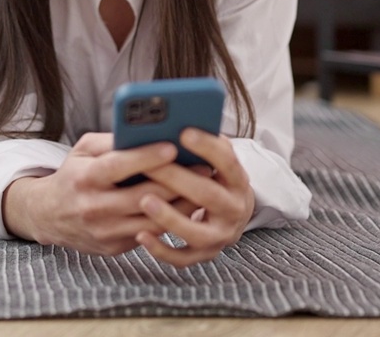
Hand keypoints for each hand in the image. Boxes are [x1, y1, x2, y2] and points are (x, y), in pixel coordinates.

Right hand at [2, 132, 200, 255]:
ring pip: (154, 220)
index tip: (173, 146)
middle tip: (205, 167)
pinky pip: (150, 234)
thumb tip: (147, 131)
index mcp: (85, 178)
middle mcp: (94, 207)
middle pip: (145, 196)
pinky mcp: (114, 248)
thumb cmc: (73, 175)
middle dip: (179, 181)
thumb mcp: (83, 150)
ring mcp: (105, 231)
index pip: (120, 165)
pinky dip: (171, 220)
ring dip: (183, 204)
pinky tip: (187, 206)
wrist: (49, 216)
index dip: (148, 156)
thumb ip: (113, 141)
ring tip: (204, 187)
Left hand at [135, 128, 254, 267]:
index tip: (184, 132)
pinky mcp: (203, 256)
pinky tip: (140, 235)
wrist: (230, 218)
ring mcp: (220, 236)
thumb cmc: (214, 180)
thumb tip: (178, 121)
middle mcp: (234, 211)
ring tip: (144, 200)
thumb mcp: (218, 162)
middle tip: (151, 165)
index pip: (227, 161)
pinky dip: (160, 249)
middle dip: (177, 179)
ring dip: (169, 217)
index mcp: (239, 182)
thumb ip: (205, 146)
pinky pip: (181, 258)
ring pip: (195, 232)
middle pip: (207, 195)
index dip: (207, 147)